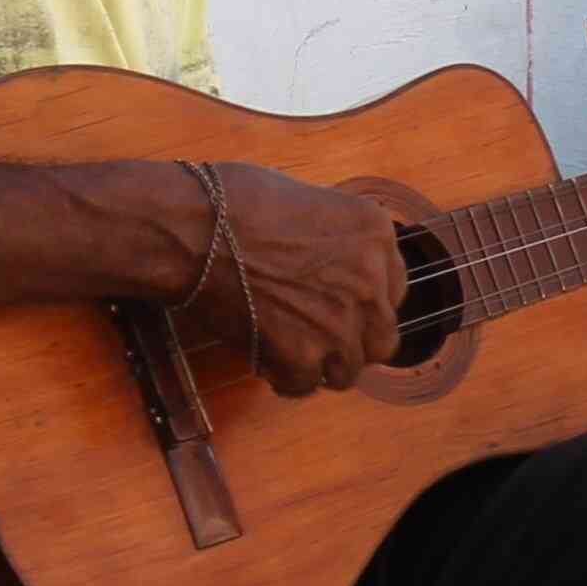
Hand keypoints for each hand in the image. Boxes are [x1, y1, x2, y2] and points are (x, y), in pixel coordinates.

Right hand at [221, 163, 410, 395]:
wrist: (193, 229)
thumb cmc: (234, 203)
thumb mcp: (309, 199)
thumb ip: (336, 238)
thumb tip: (335, 262)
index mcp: (375, 234)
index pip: (393, 289)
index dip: (364, 301)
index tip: (339, 304)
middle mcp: (369, 281)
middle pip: (380, 337)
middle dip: (351, 339)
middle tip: (318, 334)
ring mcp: (340, 322)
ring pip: (348, 369)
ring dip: (321, 364)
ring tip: (289, 348)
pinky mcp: (304, 355)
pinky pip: (305, 385)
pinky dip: (284, 377)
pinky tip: (265, 357)